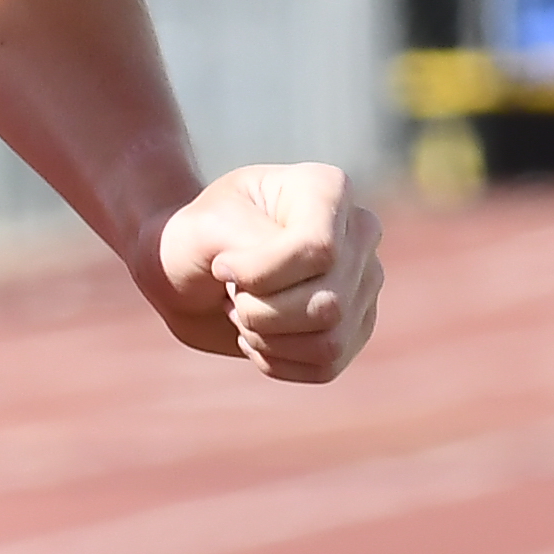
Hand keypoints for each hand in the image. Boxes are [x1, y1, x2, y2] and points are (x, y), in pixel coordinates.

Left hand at [151, 162, 378, 380]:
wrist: (189, 272)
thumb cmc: (196, 238)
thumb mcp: (206, 227)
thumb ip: (252, 245)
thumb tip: (300, 285)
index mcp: (328, 188)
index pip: (319, 250)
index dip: (261, 273)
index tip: (222, 264)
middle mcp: (360, 233)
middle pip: (328, 303)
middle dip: (259, 311)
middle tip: (231, 292)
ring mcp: (364, 282)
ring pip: (330, 340)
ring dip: (267, 338)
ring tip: (242, 312)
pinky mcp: (355, 327)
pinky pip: (326, 365)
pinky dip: (277, 360)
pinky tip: (258, 334)